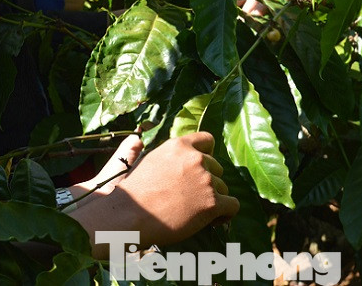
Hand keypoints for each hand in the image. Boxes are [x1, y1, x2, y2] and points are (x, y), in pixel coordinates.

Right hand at [72, 132, 238, 254]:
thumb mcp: (151, 160)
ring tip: (196, 212)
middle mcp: (195, 159)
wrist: (128, 216)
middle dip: (209, 182)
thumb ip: (171, 155)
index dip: (207, 155)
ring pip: (224, 188)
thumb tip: (182, 154)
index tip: (201, 170)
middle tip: (193, 198)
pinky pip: (233, 206)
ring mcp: (205, 180)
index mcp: (179, 145)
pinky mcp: (212, 203)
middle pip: (217, 168)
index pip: (208, 140)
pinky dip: (226, 214)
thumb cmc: (135, 193)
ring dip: (214, 199)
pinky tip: (214, 221)